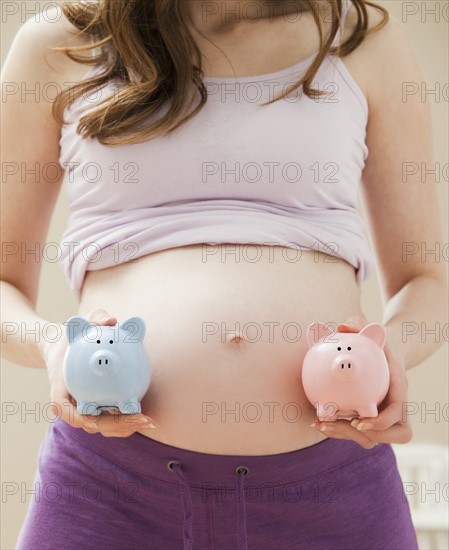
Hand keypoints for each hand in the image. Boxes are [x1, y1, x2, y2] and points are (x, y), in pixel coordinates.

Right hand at [43, 309, 156, 436]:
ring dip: (124, 428)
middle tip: (140, 418)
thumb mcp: (82, 322)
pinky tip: (148, 417)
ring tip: (148, 422)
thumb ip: (95, 319)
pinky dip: (126, 421)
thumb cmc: (72, 335)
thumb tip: (112, 320)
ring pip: (102, 426)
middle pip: (90, 423)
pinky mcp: (93, 410)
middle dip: (115, 426)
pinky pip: (110, 419)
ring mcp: (81, 409)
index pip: (63, 409)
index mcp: (59, 387)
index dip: (81, 417)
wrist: (60, 348)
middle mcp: (70, 403)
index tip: (99, 416)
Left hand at [310, 315, 412, 448]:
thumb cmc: (377, 341)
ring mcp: (384, 416)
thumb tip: (342, 326)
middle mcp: (395, 406)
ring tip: (322, 424)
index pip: (397, 414)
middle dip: (367, 435)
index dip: (382, 423)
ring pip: (373, 438)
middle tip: (338, 424)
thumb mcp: (370, 330)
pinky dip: (339, 430)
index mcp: (398, 389)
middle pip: (391, 434)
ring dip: (347, 435)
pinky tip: (316, 421)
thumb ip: (358, 325)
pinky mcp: (370, 420)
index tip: (360, 421)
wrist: (387, 352)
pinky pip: (358, 433)